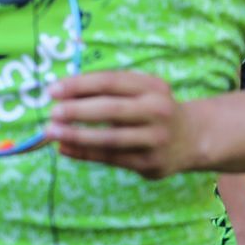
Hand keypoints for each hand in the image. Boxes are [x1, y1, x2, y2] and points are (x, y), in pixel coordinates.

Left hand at [46, 71, 194, 178]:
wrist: (192, 138)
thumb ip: (107, 90)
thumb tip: (61, 95)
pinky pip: (111, 158)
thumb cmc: (152, 109)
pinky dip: (85, 153)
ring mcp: (155, 138)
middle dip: (78, 111)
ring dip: (77, 136)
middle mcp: (158, 110)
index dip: (79, 85)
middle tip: (52, 113)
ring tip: (52, 133)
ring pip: (110, 138)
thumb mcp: (140, 91)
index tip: (53, 90)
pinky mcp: (150, 162)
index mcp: (152, 86)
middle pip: (112, 109)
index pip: (111, 81)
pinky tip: (65, 149)